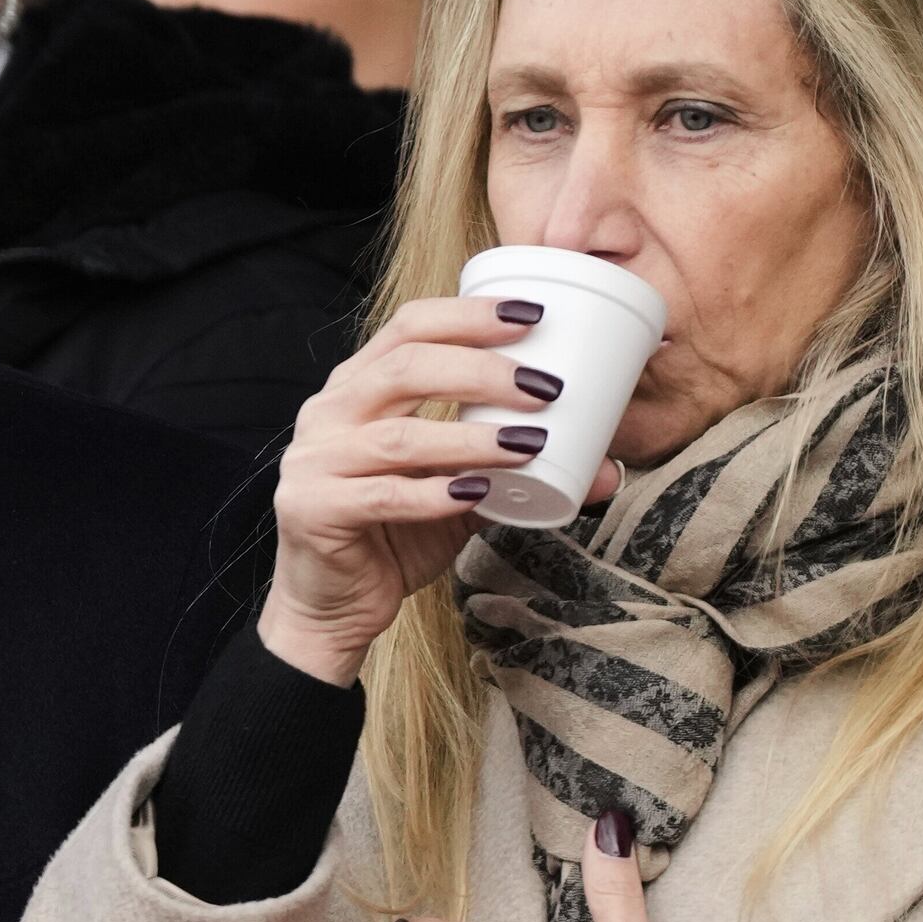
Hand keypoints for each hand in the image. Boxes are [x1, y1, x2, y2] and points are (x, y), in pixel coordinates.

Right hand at [257, 291, 620, 683]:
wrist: (332, 606)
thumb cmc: (392, 534)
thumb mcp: (459, 491)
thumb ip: (515, 470)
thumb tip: (608, 470)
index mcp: (357, 387)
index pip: (410, 327)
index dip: (470, 315)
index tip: (532, 317)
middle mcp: (329, 414)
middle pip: (405, 368)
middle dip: (481, 370)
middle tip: (544, 389)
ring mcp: (314, 461)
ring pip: (399, 436)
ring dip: (471, 437)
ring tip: (528, 444)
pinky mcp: (314, 509)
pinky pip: (384, 496)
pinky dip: (436, 494)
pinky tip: (477, 493)